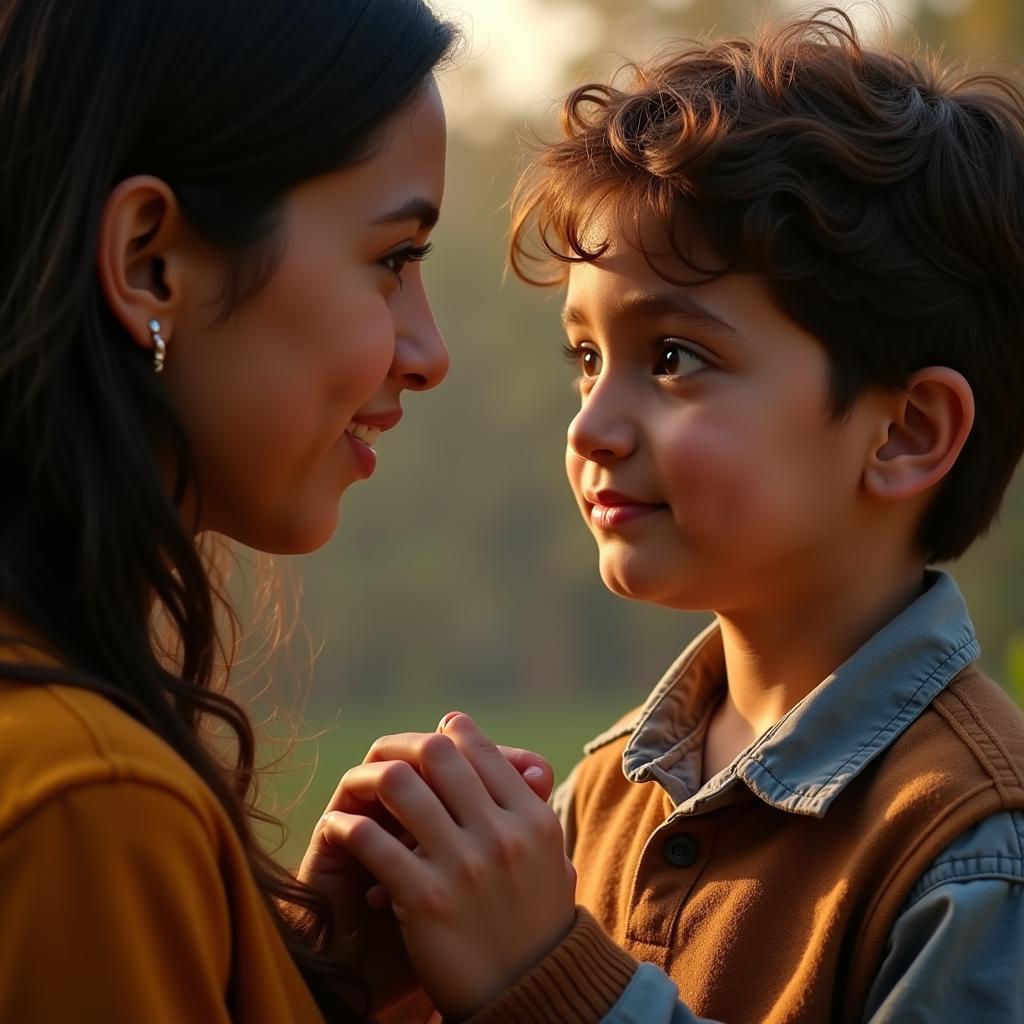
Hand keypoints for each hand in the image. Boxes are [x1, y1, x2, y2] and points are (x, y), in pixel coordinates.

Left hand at [320, 713, 576, 1018]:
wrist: (531, 997)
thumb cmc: (536, 923)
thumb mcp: (549, 858)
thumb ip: (529, 807)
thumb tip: (519, 759)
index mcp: (533, 821)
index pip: (481, 751)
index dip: (452, 734)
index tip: (436, 735)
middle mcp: (501, 836)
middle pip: (439, 755)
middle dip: (407, 748)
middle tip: (388, 756)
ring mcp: (463, 866)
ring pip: (401, 786)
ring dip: (373, 781)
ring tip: (360, 790)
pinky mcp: (424, 900)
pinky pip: (371, 840)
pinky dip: (347, 827)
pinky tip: (338, 829)